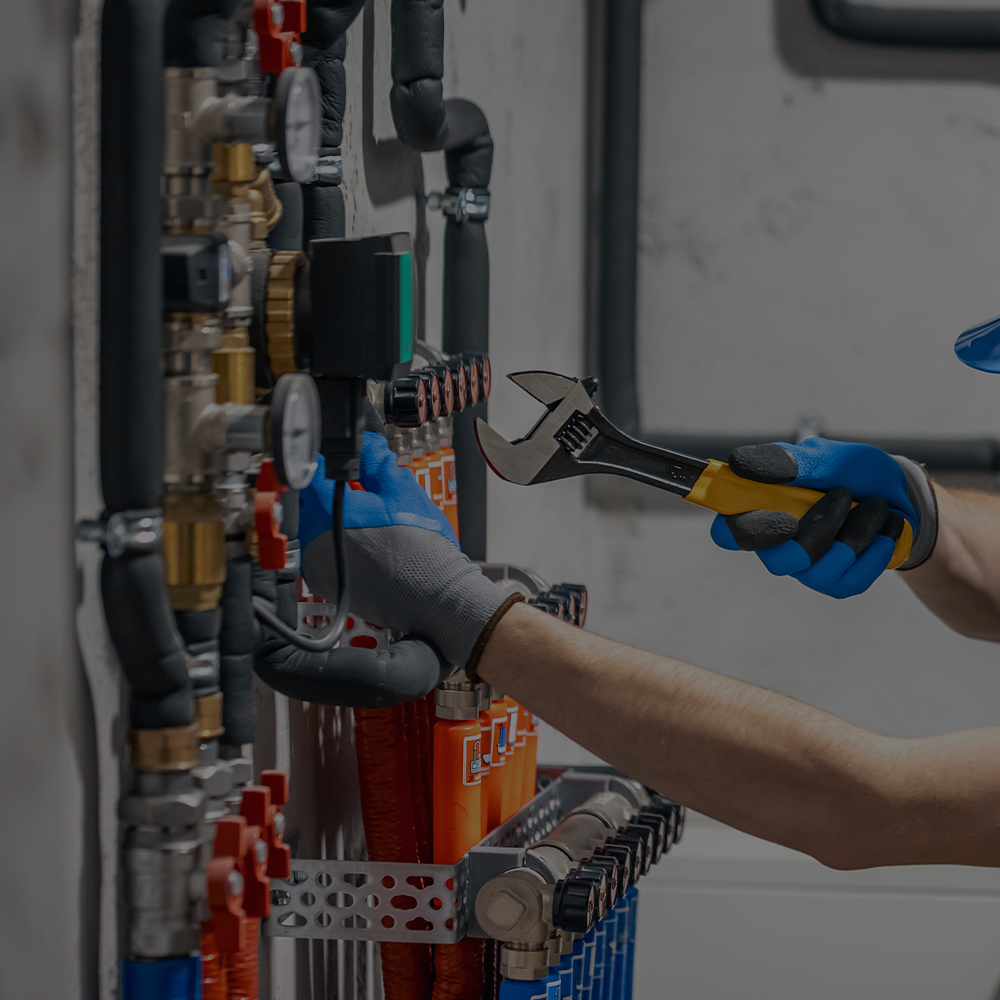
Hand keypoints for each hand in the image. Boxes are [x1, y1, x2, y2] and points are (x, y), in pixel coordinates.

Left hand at [299, 431, 507, 664]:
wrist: (432, 599)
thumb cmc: (422, 552)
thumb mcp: (403, 492)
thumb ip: (378, 462)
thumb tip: (366, 445)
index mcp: (328, 513)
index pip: (310, 472)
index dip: (323, 459)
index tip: (334, 456)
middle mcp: (313, 542)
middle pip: (308, 501)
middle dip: (328, 489)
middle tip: (356, 486)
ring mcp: (316, 566)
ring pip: (313, 526)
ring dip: (330, 516)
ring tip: (363, 516)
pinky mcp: (325, 584)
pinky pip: (320, 551)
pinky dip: (333, 541)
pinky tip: (362, 541)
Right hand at [709, 438, 936, 597]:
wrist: (900, 495)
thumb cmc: (851, 472)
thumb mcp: (824, 456)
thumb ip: (785, 462)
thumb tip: (738, 464)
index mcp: (761, 511)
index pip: (727, 532)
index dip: (741, 529)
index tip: (782, 512)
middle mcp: (776, 545)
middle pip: (776, 560)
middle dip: (817, 529)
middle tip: (843, 495)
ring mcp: (805, 568)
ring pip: (820, 567)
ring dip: (857, 530)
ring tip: (875, 504)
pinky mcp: (835, 584)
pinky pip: (851, 578)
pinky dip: (876, 547)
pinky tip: (885, 527)